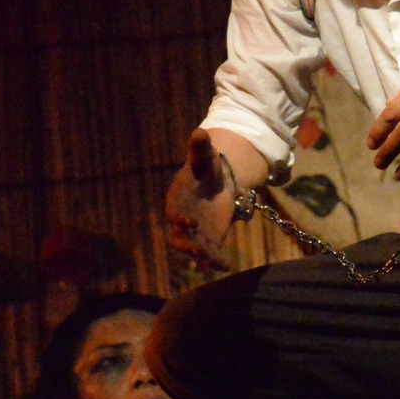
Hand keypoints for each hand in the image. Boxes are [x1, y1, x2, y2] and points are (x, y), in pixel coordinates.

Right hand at [164, 129, 234, 272]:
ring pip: (193, 249)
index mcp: (177, 200)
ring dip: (201, 257)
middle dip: (187, 245)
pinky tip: (226, 267)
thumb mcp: (205, 156)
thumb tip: (199, 132)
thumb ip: (200, 148)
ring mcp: (195, 233)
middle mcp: (182, 220)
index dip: (178, 218)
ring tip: (214, 264)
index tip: (189, 222)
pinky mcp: (210, 239)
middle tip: (199, 250)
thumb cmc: (206, 167)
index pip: (172, 212)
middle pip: (178, 238)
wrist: (216, 182)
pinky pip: (210, 254)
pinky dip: (216, 261)